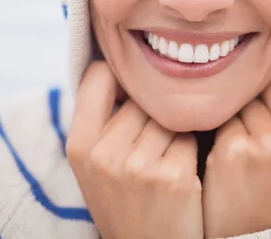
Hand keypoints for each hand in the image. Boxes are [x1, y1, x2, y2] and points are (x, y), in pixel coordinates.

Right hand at [66, 61, 202, 238]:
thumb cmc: (125, 202)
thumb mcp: (96, 165)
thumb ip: (104, 120)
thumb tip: (127, 67)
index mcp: (79, 146)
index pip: (97, 75)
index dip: (120, 77)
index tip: (133, 90)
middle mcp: (103, 153)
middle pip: (142, 96)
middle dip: (153, 111)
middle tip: (152, 144)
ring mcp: (137, 166)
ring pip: (169, 113)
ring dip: (175, 129)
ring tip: (165, 160)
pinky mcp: (173, 176)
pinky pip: (191, 136)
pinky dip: (191, 149)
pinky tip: (183, 174)